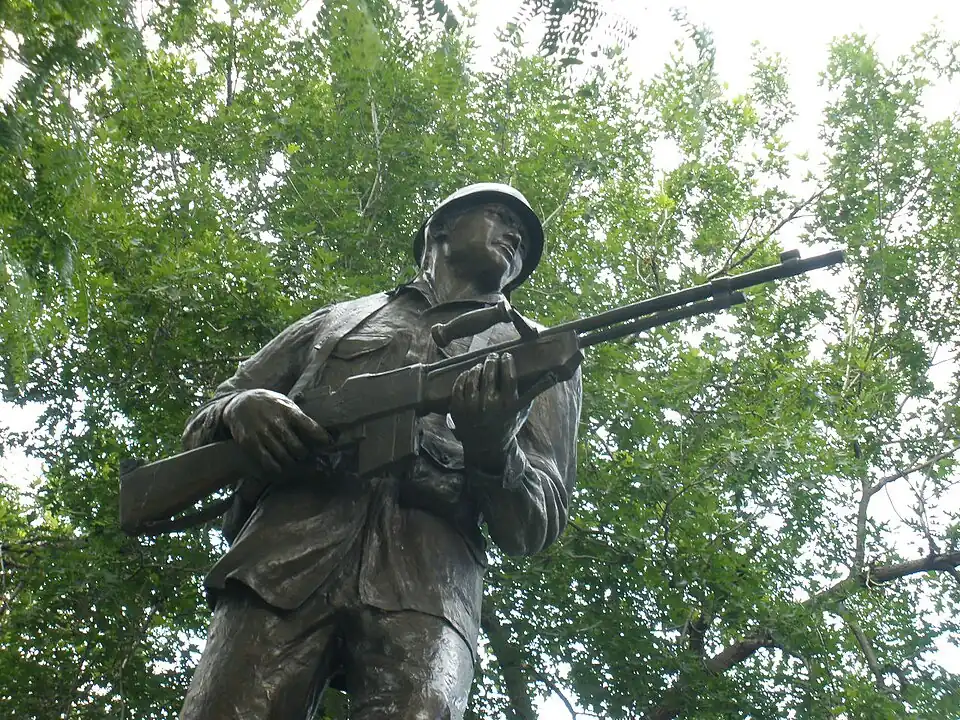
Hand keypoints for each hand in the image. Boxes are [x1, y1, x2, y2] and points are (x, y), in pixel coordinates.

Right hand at [223, 389, 331, 475]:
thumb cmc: (270, 404)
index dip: (322, 439)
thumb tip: (321, 431)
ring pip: (284, 457)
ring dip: (292, 463)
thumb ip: (300, 417)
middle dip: (305, 454)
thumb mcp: (286, 403)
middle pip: (298, 447)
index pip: (310, 427)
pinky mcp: (250, 442)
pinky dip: (276, 468)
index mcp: (288, 411)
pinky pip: (267, 461)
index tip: (330, 444)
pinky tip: (279, 468)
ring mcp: (262, 433)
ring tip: (294, 462)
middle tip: (306, 455)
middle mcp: (276, 422)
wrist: (240, 403)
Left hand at [450, 352, 526, 471]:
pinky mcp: (458, 409)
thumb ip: (533, 392)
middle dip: (491, 361)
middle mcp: (489, 405)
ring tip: (480, 366)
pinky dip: (463, 377)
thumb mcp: (523, 410)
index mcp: (508, 405)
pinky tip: (468, 374)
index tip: (506, 355)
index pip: (508, 376)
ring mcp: (472, 407)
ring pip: (473, 377)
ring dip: (476, 368)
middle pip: (489, 373)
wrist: (487, 445)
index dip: (507, 362)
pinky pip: (459, 386)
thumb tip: (551, 372)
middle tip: (492, 356)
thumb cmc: (508, 424)